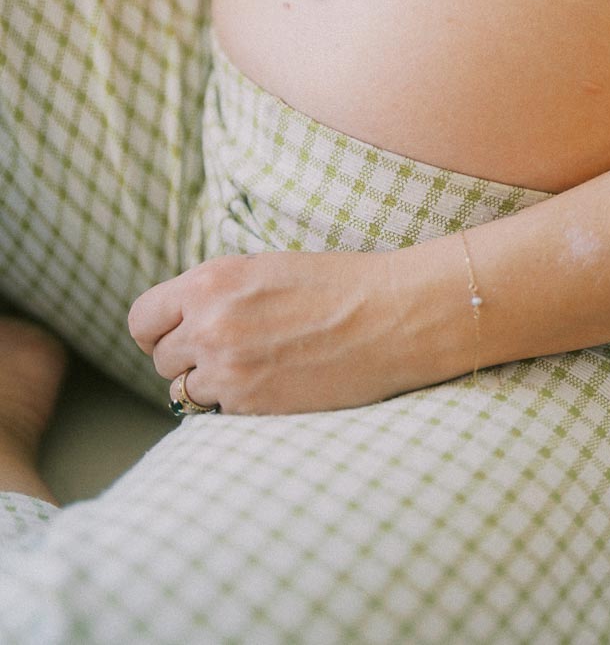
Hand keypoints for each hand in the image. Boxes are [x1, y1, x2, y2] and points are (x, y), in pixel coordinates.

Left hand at [127, 250, 423, 414]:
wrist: (394, 315)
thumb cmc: (339, 284)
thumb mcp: (265, 268)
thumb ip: (217, 292)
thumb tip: (183, 321)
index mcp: (211, 280)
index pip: (142, 318)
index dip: (158, 330)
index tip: (177, 335)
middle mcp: (210, 324)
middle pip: (162, 358)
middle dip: (189, 357)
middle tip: (231, 351)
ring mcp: (229, 370)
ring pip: (184, 392)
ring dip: (209, 385)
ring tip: (254, 368)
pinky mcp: (252, 406)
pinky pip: (217, 414)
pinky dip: (236, 405)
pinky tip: (273, 383)